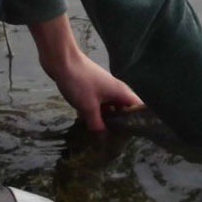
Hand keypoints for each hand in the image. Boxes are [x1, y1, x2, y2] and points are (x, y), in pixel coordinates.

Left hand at [29, 15, 141, 131]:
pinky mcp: (91, 89)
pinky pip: (97, 104)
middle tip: (115, 141)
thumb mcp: (89, 107)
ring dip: (105, 119)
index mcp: (120, 92)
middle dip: (120, 124)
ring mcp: (103, 88)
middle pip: (123, 110)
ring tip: (101, 136)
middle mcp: (115, 90)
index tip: (135, 136)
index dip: (139, 122)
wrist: (61, 60)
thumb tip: (103, 138)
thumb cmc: (79, 81)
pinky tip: (86, 124)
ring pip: (109, 107)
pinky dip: (94, 113)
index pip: (138, 108)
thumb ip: (97, 124)